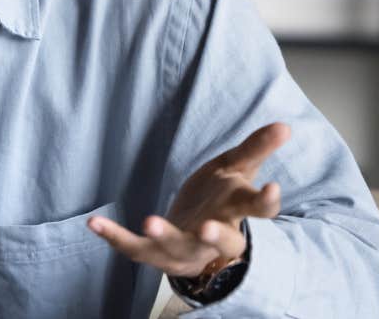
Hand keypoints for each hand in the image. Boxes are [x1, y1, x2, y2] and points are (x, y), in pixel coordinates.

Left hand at [87, 122, 289, 277]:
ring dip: (164, 236)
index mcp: (236, 213)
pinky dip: (114, 237)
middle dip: (214, 237)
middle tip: (206, 228)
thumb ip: (256, 149)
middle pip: (220, 242)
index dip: (265, 202)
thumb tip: (284, 125)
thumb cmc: (220, 198)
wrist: (198, 238)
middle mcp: (214, 238)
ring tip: (149, 221)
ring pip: (176, 248)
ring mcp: (184, 250)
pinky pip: (134, 248)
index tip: (272, 188)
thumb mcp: (236, 170)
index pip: (257, 212)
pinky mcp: (155, 253)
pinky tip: (93, 223)